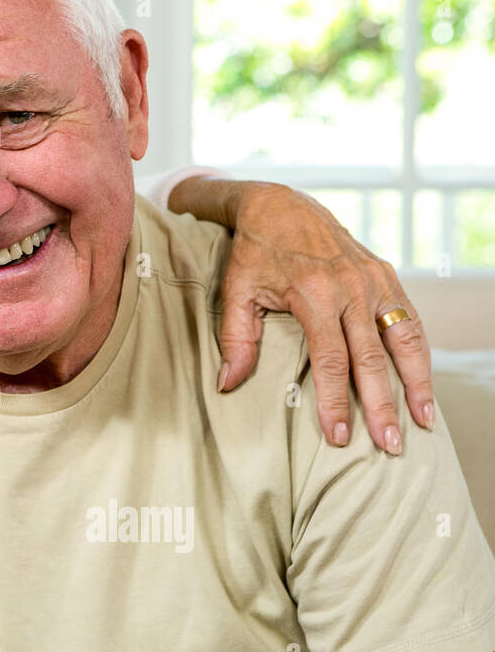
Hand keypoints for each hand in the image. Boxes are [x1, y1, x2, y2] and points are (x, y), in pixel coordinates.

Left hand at [172, 179, 432, 453]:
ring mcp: (374, 280)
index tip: (339, 436)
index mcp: (314, 293)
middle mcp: (351, 287)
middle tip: (389, 446)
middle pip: (372, 358)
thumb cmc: (254, 253)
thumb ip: (236, 339)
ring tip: (423, 421)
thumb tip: (228, 384)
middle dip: (382, 405)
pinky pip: (409, 319)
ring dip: (417, 382)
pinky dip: (420, 353)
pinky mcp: (386, 275)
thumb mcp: (235, 291)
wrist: (280, 206)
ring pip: (403, 339)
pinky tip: (423, 383)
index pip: (331, 360)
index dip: (336, 401)